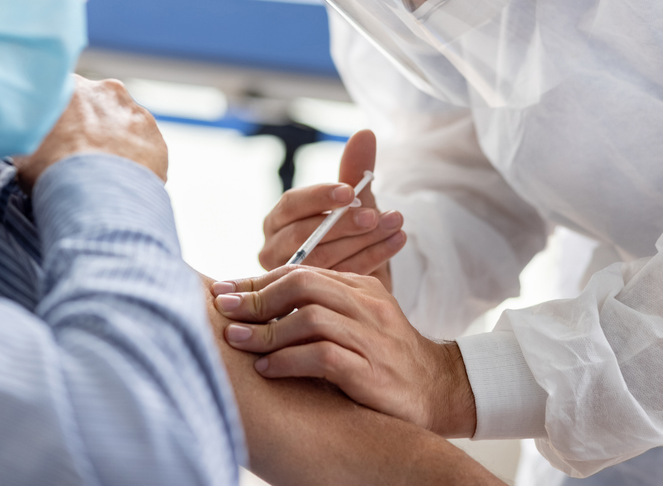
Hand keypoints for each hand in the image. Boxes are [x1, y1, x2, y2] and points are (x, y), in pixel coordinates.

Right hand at [15, 76, 167, 186]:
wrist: (95, 195)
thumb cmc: (52, 172)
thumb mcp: (25, 150)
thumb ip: (32, 138)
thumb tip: (29, 146)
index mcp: (72, 86)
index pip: (67, 97)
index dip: (65, 119)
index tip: (61, 138)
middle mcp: (107, 91)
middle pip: (100, 108)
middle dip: (93, 129)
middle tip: (82, 159)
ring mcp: (136, 114)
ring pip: (125, 128)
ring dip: (116, 146)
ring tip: (102, 177)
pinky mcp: (157, 140)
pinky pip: (144, 152)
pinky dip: (135, 166)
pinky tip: (121, 185)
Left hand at [211, 265, 476, 437]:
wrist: (439, 390)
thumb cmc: (384, 359)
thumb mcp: (357, 321)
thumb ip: (321, 307)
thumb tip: (260, 305)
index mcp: (360, 287)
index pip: (301, 271)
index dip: (257, 280)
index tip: (223, 291)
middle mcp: (366, 305)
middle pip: (302, 283)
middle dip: (256, 297)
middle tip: (224, 310)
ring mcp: (371, 337)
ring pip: (310, 316)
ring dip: (266, 330)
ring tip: (237, 340)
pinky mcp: (372, 370)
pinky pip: (323, 356)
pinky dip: (288, 361)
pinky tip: (266, 368)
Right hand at [259, 130, 404, 290]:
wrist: (357, 282)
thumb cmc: (349, 234)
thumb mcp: (354, 202)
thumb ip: (356, 169)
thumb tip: (366, 132)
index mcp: (277, 222)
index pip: (291, 205)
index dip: (320, 197)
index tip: (351, 192)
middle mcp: (274, 251)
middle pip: (303, 235)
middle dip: (342, 223)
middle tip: (375, 214)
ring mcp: (289, 282)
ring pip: (323, 260)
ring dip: (364, 241)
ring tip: (396, 224)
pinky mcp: (310, 303)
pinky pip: (339, 281)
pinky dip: (371, 260)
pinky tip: (396, 241)